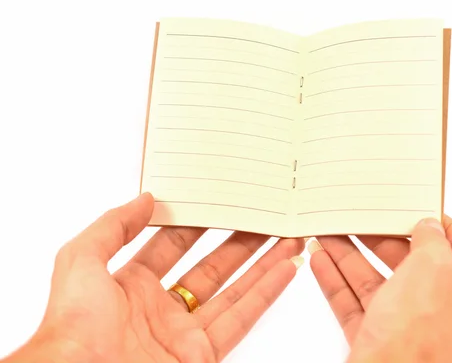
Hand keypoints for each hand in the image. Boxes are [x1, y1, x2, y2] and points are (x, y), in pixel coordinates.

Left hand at [3, 193, 304, 362]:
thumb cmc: (71, 329)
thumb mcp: (80, 261)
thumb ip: (112, 226)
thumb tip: (146, 198)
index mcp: (129, 286)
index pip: (171, 244)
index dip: (195, 222)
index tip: (218, 201)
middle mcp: (159, 309)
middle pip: (210, 266)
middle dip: (237, 241)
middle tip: (260, 217)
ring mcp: (183, 333)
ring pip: (233, 290)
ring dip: (262, 264)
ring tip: (285, 238)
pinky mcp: (202, 355)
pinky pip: (242, 318)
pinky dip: (267, 293)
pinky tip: (286, 270)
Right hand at [309, 215, 451, 362]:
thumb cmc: (415, 346)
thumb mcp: (432, 276)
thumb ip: (432, 244)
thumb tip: (429, 226)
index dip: (448, 230)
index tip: (422, 210)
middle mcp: (442, 319)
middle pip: (414, 267)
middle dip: (383, 241)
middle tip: (363, 220)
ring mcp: (406, 332)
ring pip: (378, 284)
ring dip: (352, 257)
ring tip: (330, 234)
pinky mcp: (376, 341)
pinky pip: (355, 304)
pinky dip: (337, 282)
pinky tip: (320, 261)